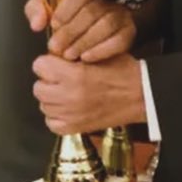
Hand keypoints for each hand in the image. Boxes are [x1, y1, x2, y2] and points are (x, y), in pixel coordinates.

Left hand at [24, 0, 135, 61]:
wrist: (85, 26)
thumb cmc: (64, 12)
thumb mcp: (46, 6)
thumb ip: (36, 9)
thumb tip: (36, 23)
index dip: (66, 10)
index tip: (54, 25)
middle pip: (92, 12)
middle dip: (71, 32)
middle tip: (56, 47)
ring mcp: (120, 13)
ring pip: (106, 25)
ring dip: (85, 42)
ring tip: (69, 55)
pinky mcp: (128, 30)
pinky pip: (120, 40)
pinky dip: (102, 50)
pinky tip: (86, 57)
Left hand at [32, 52, 146, 133]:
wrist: (143, 96)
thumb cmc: (124, 72)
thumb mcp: (96, 52)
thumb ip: (72, 53)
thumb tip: (53, 54)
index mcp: (73, 75)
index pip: (39, 66)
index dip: (48, 63)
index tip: (57, 64)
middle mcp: (69, 96)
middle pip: (38, 87)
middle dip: (48, 81)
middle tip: (62, 80)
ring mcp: (71, 114)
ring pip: (44, 105)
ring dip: (52, 99)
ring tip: (67, 94)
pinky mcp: (76, 128)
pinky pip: (52, 123)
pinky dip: (57, 117)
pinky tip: (68, 109)